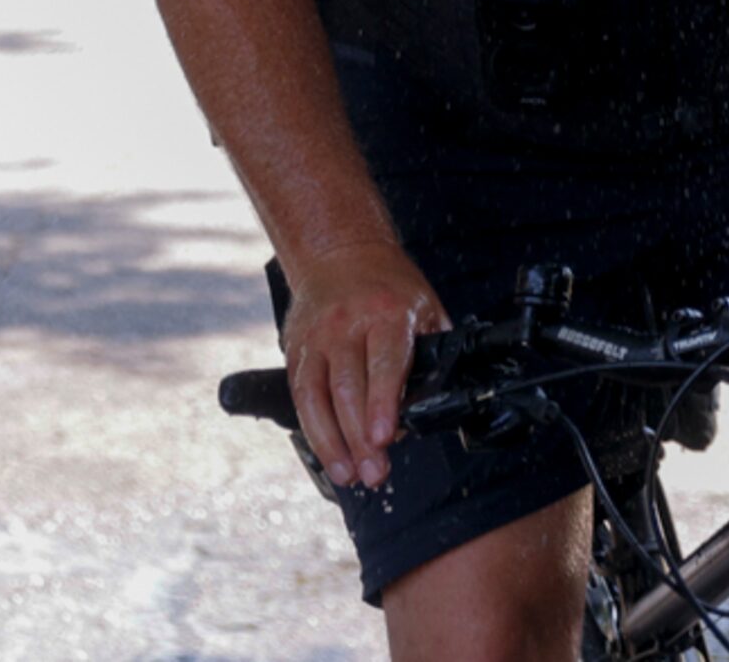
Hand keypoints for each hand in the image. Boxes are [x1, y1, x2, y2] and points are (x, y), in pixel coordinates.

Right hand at [280, 240, 446, 491]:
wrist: (341, 252)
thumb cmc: (390, 288)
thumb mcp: (426, 310)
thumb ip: (432, 357)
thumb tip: (430, 408)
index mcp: (387, 313)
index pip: (384, 363)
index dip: (384, 403)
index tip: (385, 437)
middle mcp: (346, 324)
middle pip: (349, 388)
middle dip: (361, 438)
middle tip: (375, 473)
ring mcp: (317, 337)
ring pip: (318, 396)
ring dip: (333, 442)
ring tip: (350, 475)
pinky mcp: (296, 349)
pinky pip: (301, 396)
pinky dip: (313, 430)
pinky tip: (328, 455)